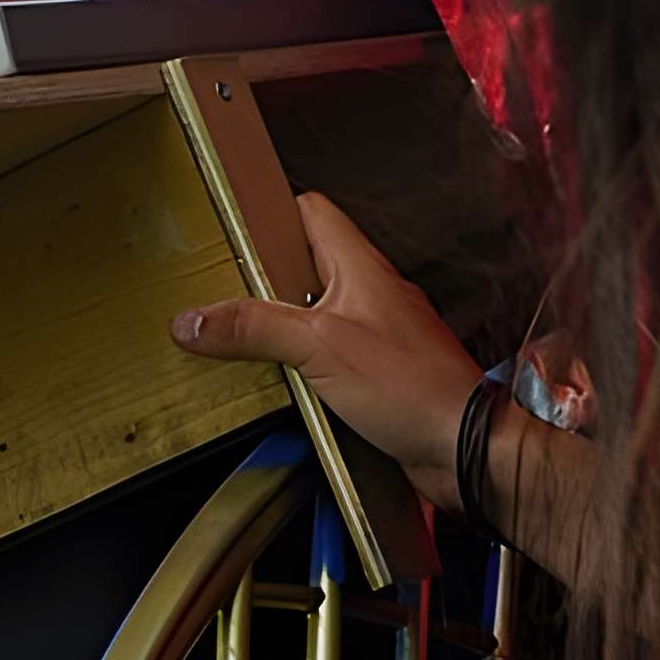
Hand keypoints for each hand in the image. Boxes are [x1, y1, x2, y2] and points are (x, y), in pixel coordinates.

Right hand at [171, 192, 478, 510]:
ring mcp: (376, 333)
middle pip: (306, 265)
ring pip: (317, 314)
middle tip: (225, 296)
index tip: (233, 230)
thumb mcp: (318, 348)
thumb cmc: (414, 387)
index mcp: (359, 266)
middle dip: (265, 281)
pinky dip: (305, 367)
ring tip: (244, 344)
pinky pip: (331, 357)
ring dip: (283, 330)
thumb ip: (255, 330)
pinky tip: (286, 387)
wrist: (465, 448)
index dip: (272, 213)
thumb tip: (195, 320)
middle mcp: (369, 293)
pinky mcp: (379, 374)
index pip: (311, 211)